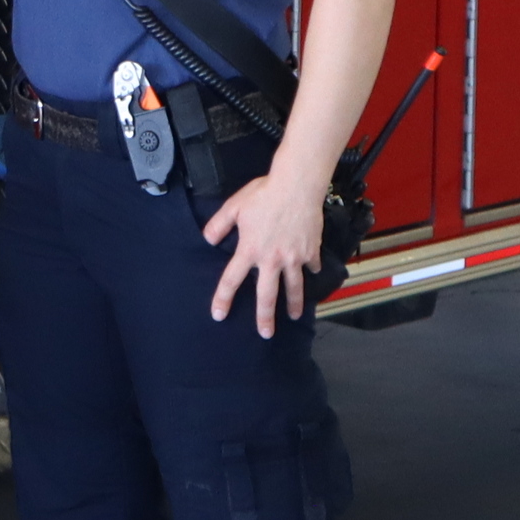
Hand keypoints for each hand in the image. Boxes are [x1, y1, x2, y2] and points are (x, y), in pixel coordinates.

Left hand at [202, 165, 330, 337]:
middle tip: (265, 334)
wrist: (296, 184)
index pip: (231, 280)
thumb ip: (219, 225)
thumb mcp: (234, 206)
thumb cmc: (263, 193)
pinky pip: (311, 265)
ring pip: (294, 287)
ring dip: (294, 304)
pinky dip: (311, 271)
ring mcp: (293, 257)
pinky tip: (311, 275)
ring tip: (295, 316)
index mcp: (249, 250)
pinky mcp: (310, 250)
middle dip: (265, 317)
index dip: (223, 299)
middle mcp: (271, 259)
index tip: (218, 315)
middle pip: (267, 295)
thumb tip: (207, 240)